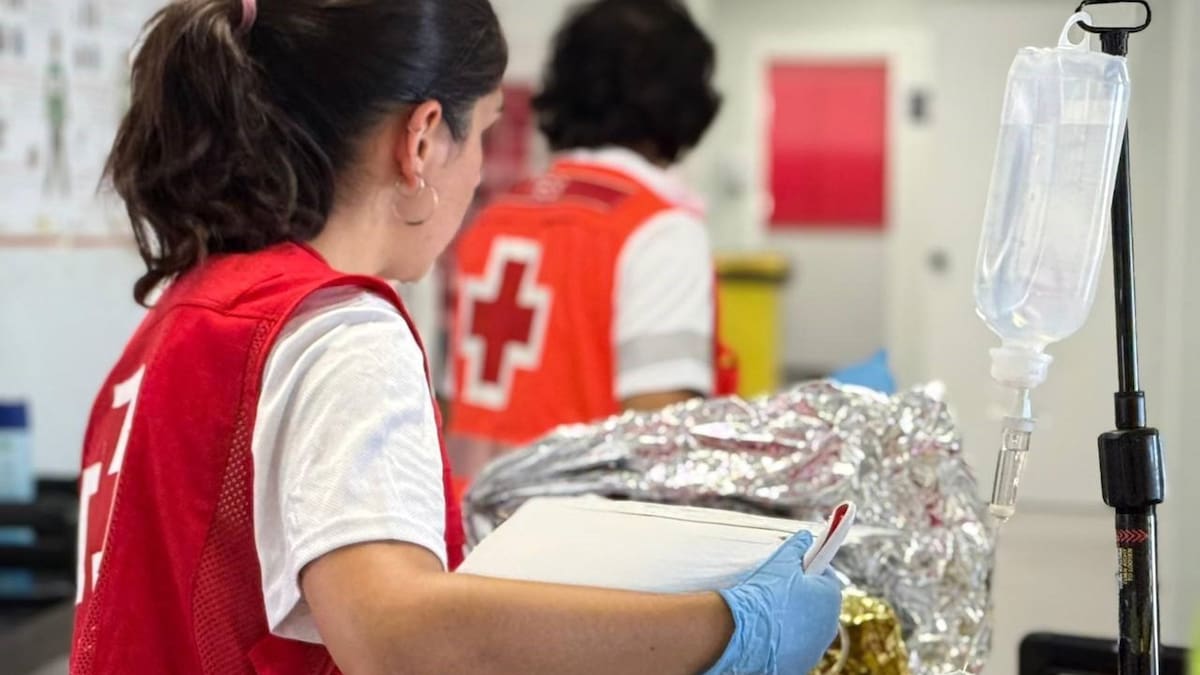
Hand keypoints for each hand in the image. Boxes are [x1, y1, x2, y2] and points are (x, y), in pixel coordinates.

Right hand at [704, 531, 842, 674]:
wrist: (740, 634)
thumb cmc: (762, 596)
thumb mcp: (780, 562)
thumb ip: (797, 547)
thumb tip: (805, 537)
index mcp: (830, 597)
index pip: (826, 575)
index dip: (809, 568)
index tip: (795, 566)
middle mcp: (829, 626)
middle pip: (817, 602)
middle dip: (801, 594)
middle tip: (777, 587)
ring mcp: (814, 648)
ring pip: (805, 625)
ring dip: (792, 617)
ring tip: (768, 610)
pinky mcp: (799, 664)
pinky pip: (794, 645)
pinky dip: (783, 637)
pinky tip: (765, 630)